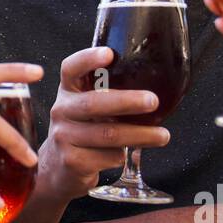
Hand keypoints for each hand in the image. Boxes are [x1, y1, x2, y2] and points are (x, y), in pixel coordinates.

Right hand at [38, 46, 170, 201]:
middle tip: (153, 101)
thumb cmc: (83, 130)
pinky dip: (122, 155)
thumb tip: (153, 86)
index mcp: (68, 91)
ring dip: (139, 135)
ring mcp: (63, 136)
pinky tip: (126, 153)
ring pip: (107, 134)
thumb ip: (107, 94)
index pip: (71, 69)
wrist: (59, 168)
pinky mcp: (71, 161)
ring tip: (162, 135)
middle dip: (127, 102)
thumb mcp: (87, 108)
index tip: (109, 54)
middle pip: (93, 103)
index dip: (88, 59)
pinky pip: (107, 157)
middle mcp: (62, 110)